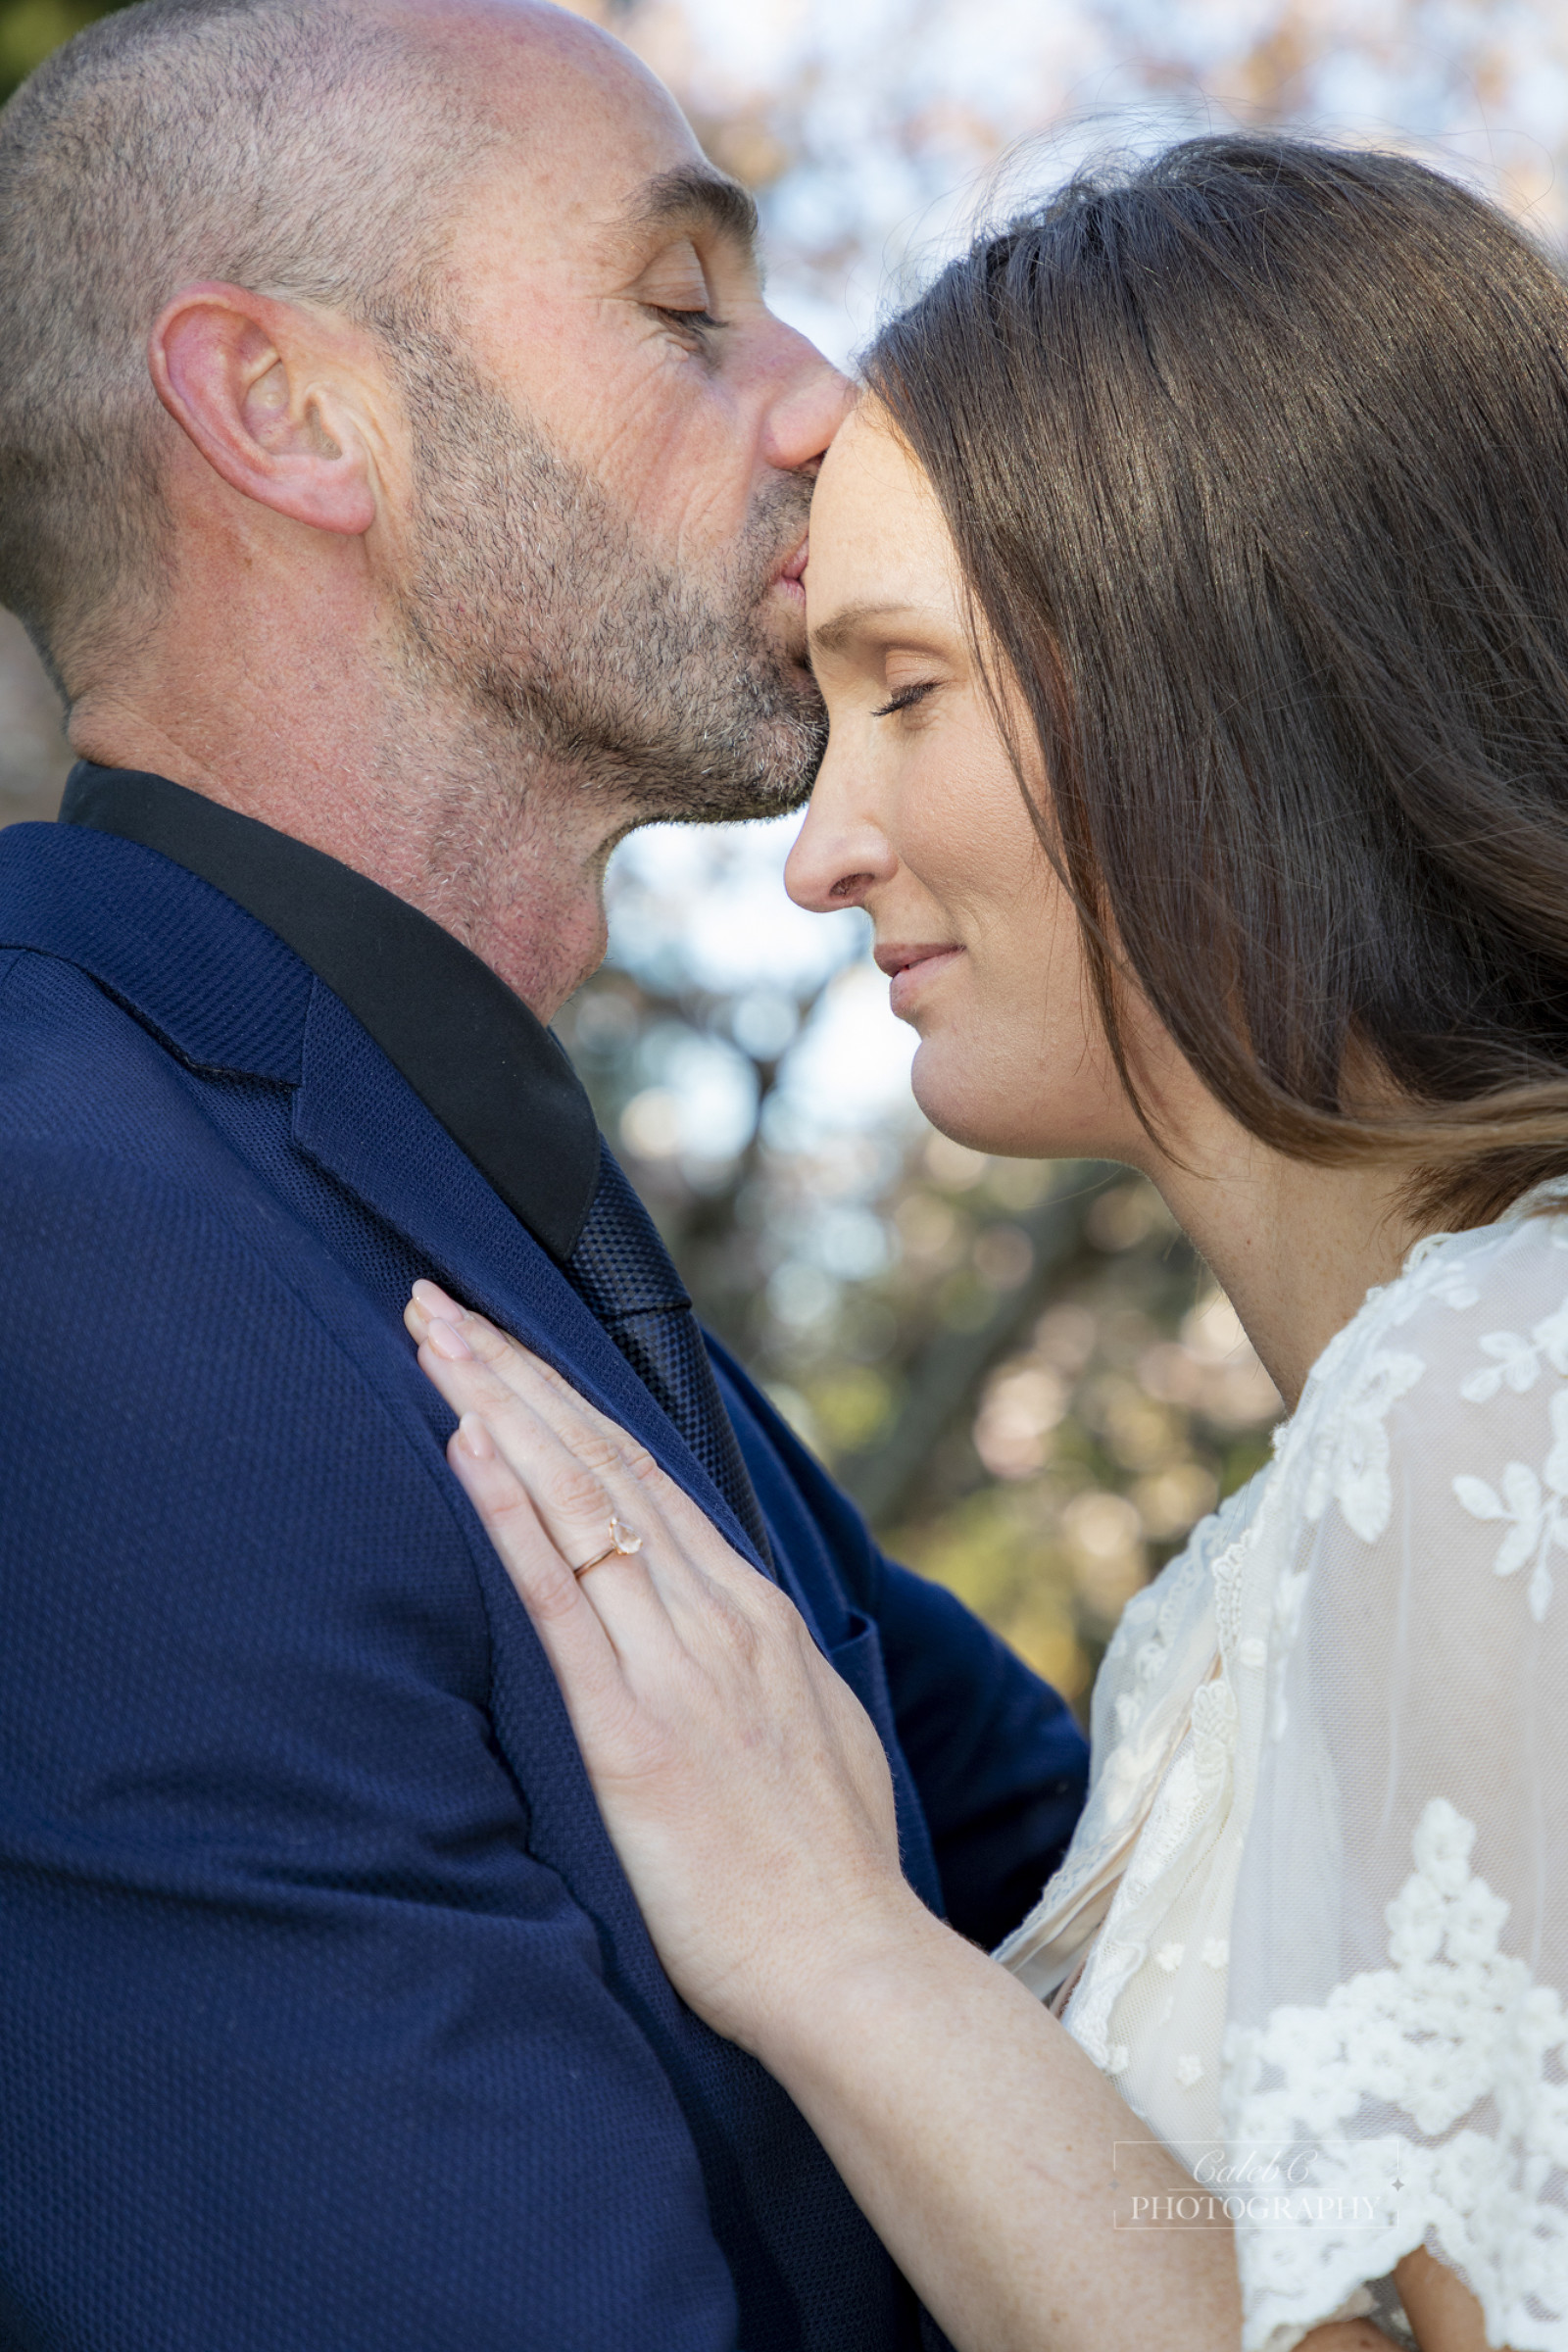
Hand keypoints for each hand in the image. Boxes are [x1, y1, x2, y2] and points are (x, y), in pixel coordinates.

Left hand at [405, 1282, 915, 2048]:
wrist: (856, 1965)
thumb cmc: (830, 1875)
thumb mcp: (814, 1736)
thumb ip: (764, 1671)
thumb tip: (732, 1638)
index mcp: (758, 1617)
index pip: (646, 1475)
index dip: (566, 1401)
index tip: (505, 1343)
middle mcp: (718, 1617)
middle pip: (601, 1459)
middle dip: (515, 1372)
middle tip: (438, 1300)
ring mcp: (677, 1666)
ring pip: (577, 1501)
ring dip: (497, 1408)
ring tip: (431, 1337)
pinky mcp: (633, 1731)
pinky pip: (561, 1599)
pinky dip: (512, 1514)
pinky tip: (467, 1447)